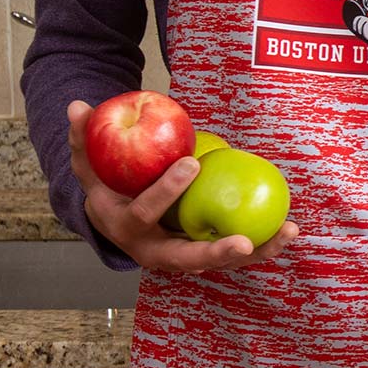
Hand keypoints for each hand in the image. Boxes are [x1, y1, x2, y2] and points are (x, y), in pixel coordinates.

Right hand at [66, 100, 297, 272]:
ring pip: (220, 262)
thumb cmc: (106, 186)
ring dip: (256, 251)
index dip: (166, 191)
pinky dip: (263, 244)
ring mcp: (181, 258)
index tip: (191, 162)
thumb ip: (84, 138)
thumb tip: (77, 105)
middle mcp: (153, 251)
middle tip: (243, 241)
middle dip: (214, 252)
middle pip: (186, 258)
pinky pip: (235, 255)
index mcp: (125, 227)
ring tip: (287, 232)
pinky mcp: (203, 256)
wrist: (112, 222)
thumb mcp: (89, 164)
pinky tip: (289, 229)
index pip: (144, 212)